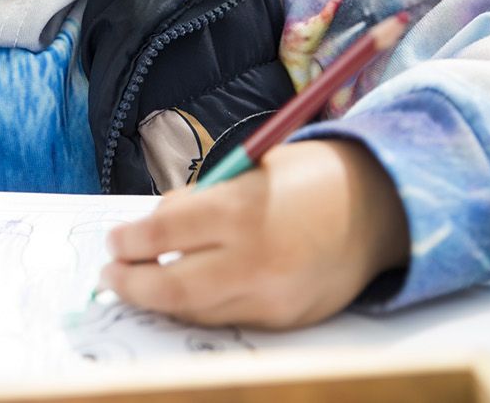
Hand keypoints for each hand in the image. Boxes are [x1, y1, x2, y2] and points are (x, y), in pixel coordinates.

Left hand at [100, 140, 408, 328]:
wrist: (379, 208)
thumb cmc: (307, 178)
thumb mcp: (246, 170)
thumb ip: (199, 200)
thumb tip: (149, 229)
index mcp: (240, 211)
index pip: (160, 235)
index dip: (127, 241)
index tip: (114, 241)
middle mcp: (254, 260)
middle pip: (170, 286)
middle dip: (131, 283)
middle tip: (111, 276)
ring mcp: (271, 296)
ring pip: (195, 310)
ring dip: (160, 301)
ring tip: (140, 286)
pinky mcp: (286, 319)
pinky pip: (227, 319)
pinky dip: (198, 309)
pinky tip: (182, 295)